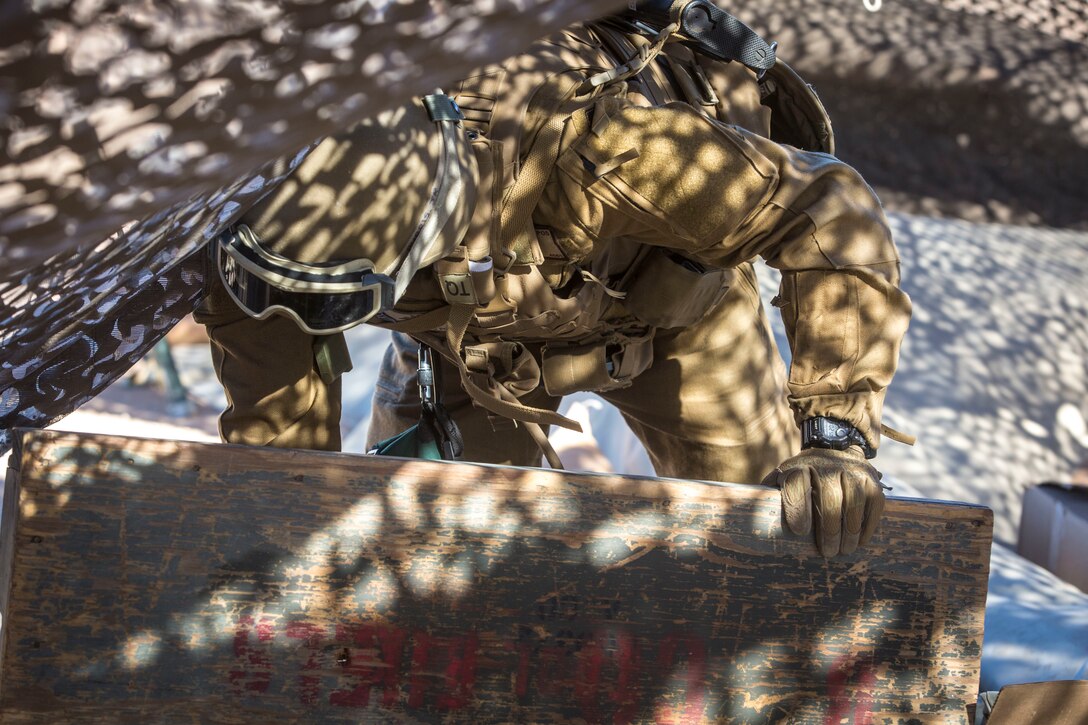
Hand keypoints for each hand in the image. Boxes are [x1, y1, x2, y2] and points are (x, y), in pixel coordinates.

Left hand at [763, 446, 885, 556]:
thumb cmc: (803, 477)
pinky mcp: (871, 477)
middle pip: (829, 496)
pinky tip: (860, 540)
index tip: (799, 531)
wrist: (834, 450)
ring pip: (854, 499)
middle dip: (829, 528)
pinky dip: (868, 523)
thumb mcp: (782, 480)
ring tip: (844, 550)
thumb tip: (749, 520)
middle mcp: (826, 464)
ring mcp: (851, 469)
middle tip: (827, 553)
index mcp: (798, 466)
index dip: (798, 507)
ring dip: (849, 529)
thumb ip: (770, 496)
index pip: (796, 483)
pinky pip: (874, 502)